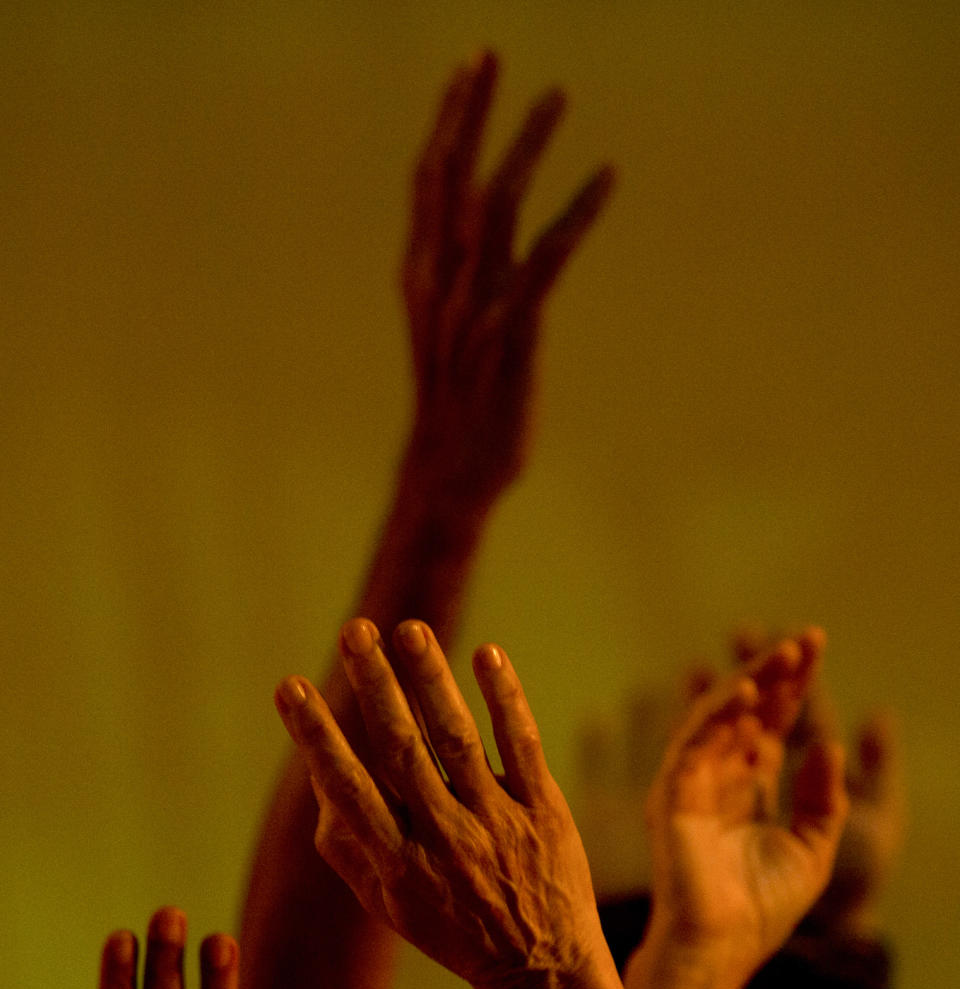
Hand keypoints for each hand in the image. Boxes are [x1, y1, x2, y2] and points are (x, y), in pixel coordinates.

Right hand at [274, 618, 607, 988]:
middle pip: (404, 752)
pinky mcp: (545, 812)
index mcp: (398, 864)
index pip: (350, 788)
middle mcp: (445, 839)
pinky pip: (522, 748)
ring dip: (433, 682)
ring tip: (411, 630)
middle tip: (356, 631)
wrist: (543, 970)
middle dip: (376, 689)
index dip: (318, 737)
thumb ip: (347, 845)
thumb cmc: (453, 929)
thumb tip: (320, 777)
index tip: (292, 686)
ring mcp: (498, 823)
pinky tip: (487, 655)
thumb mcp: (388, 904)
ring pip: (460, 741)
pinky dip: (505, 701)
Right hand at [400, 53, 613, 512]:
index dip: (446, 122)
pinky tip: (606, 177)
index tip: (466, 70)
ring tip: (557, 95)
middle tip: (491, 53)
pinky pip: (545, 263)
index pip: (428, 184)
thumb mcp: (449, 336)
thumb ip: (463, 283)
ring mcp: (474, 310)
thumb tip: (482, 244)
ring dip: (527, 146)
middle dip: (471, 112)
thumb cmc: (455, 409)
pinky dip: (576, 216)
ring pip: (495, 208)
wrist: (450, 476)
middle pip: (450, 179)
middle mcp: (441, 284)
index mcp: (422, 278)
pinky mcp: (511, 338)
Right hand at [643, 630, 847, 983]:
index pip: (770, 724)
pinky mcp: (672, 794)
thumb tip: (829, 745)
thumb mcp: (811, 848)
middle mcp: (718, 777)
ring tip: (782, 656)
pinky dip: (718, 714)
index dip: (792, 688)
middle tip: (803, 640)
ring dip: (750, 682)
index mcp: (749, 788)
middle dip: (775, 674)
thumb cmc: (760, 909)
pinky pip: (694, 742)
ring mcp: (692, 782)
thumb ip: (822, 799)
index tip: (815, 648)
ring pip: (718, 717)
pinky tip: (748, 693)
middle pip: (746, 712)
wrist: (721, 948)